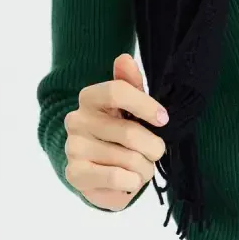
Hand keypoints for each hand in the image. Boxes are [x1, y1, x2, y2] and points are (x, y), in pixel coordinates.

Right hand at [63, 53, 168, 209]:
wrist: (96, 171)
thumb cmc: (119, 134)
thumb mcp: (129, 108)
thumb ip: (130, 83)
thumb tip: (124, 58)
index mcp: (90, 98)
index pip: (117, 90)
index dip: (146, 105)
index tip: (164, 120)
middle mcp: (77, 120)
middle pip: (130, 132)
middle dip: (153, 148)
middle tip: (154, 153)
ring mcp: (73, 147)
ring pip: (129, 159)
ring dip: (145, 168)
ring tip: (140, 168)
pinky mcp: (75, 173)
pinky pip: (116, 177)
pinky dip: (132, 181)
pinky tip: (129, 180)